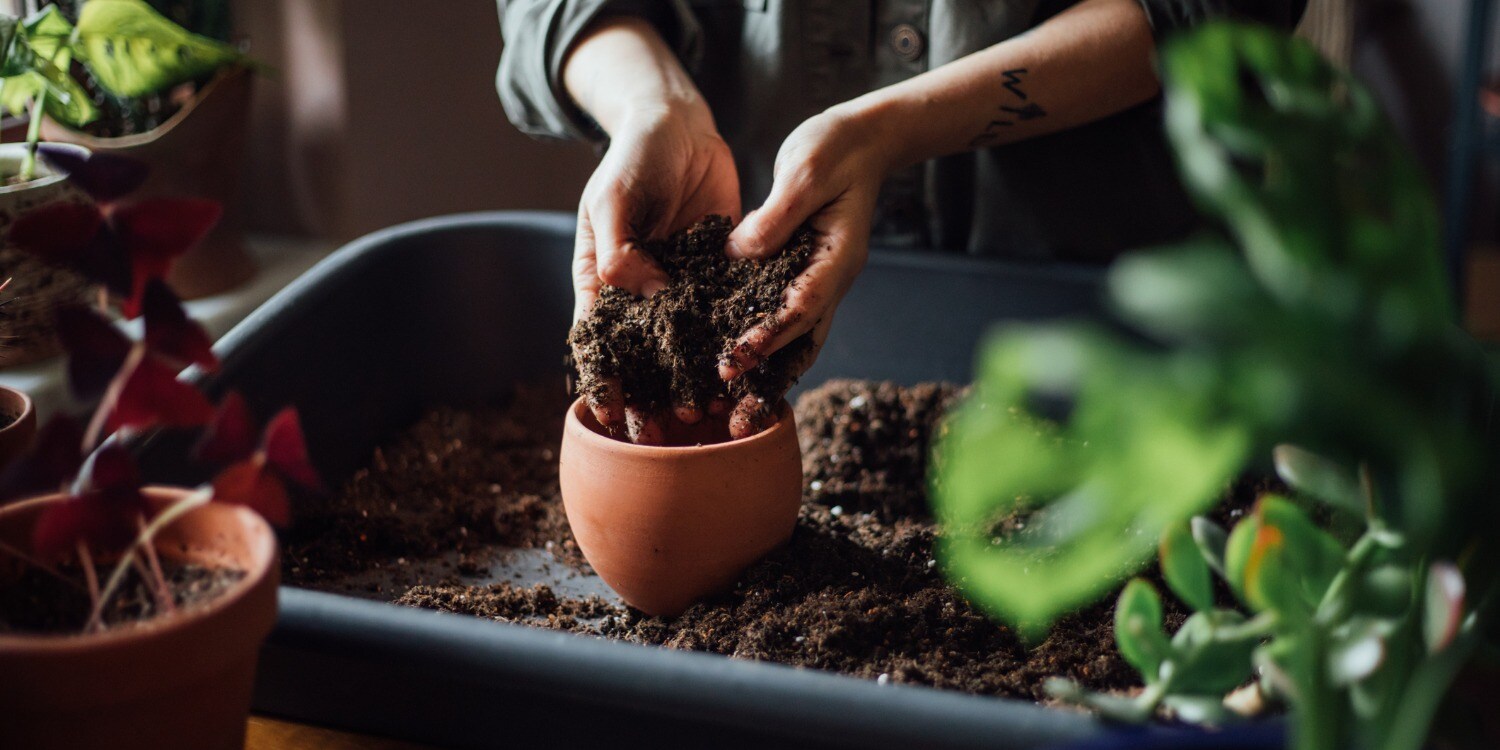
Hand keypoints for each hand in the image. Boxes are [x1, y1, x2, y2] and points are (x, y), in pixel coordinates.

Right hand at [571, 101, 740, 442]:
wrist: (680, 125)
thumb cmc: (633, 157)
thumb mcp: (614, 197)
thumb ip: (619, 246)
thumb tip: (639, 293)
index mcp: (602, 278)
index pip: (598, 341)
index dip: (603, 380)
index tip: (611, 416)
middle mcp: (641, 290)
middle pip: (642, 356)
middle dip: (651, 396)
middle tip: (665, 434)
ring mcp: (680, 285)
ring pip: (685, 345)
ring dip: (692, 381)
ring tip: (706, 417)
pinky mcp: (717, 274)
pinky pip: (724, 315)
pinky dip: (730, 345)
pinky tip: (746, 374)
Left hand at [718, 105, 893, 437]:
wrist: (863, 139)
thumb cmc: (835, 148)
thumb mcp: (804, 171)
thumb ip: (775, 215)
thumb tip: (740, 254)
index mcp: (836, 257)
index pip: (800, 308)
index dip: (766, 337)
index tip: (732, 362)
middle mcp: (831, 279)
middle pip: (800, 341)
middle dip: (766, 378)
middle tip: (731, 415)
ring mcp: (819, 280)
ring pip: (795, 340)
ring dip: (767, 375)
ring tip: (731, 410)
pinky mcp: (802, 273)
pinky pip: (784, 319)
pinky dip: (764, 346)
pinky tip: (734, 367)